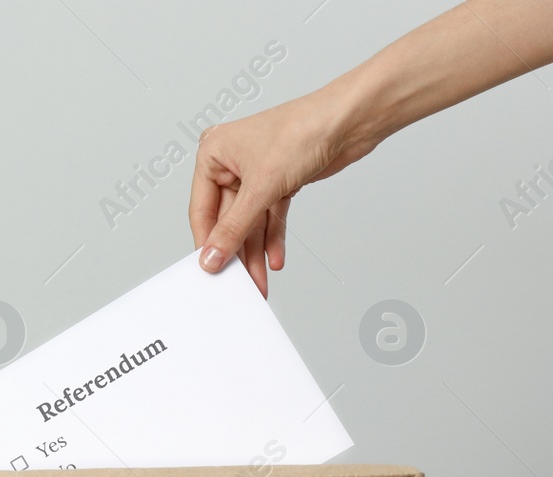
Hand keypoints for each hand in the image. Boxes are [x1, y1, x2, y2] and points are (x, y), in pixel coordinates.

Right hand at [189, 86, 376, 296]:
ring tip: (260, 277)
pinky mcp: (278, 181)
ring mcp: (255, 173)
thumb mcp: (261, 187)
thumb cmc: (303, 130)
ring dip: (256, 250)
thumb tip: (211, 256)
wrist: (350, 120)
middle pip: (227, 219)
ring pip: (250, 222)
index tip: (211, 269)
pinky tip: (275, 257)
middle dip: (237, 251)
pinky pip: (269, 216)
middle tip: (240, 279)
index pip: (202, 209)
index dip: (208, 241)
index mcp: (214, 154)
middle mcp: (231, 163)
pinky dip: (273, 237)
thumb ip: (233, 227)